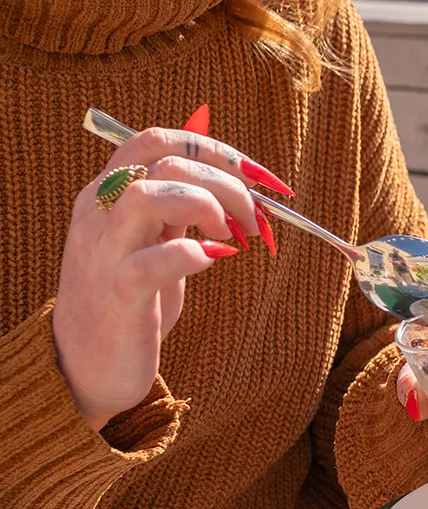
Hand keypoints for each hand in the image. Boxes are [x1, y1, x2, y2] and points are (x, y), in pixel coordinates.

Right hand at [52, 125, 287, 430]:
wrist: (85, 368)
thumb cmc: (129, 305)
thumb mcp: (152, 244)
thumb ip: (177, 212)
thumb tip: (229, 184)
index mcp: (107, 194)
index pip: (157, 140)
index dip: (215, 148)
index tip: (259, 177)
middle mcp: (100, 215)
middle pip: (164, 160)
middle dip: (226, 181)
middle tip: (256, 218)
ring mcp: (106, 254)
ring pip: (147, 196)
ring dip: (205, 205)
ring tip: (232, 235)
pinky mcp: (119, 297)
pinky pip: (150, 263)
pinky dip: (190, 255)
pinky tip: (212, 261)